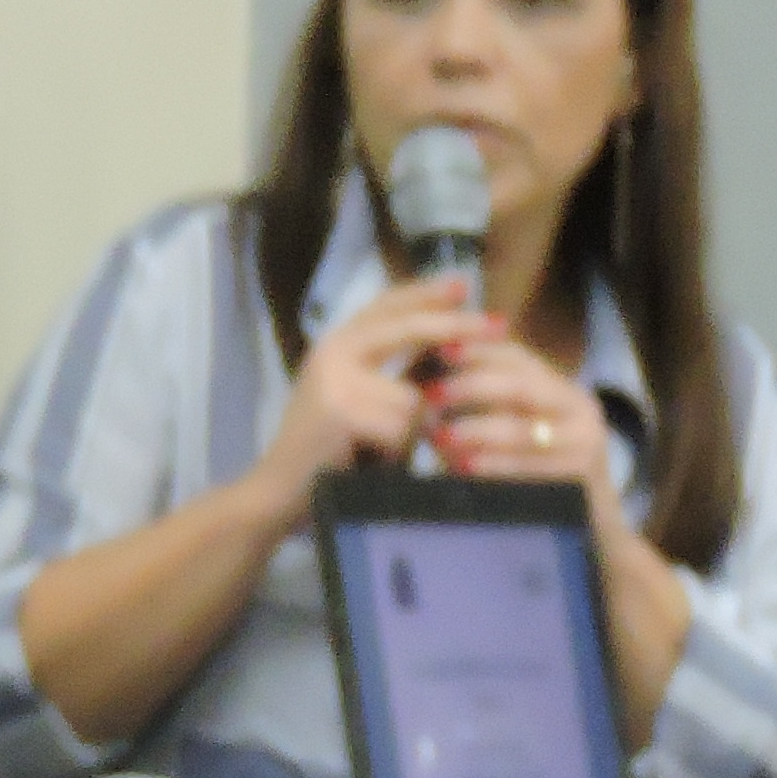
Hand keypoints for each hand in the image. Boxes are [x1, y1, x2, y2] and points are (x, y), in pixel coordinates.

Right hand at [255, 277, 478, 511]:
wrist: (277, 491)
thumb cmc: (325, 453)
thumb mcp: (358, 399)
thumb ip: (390, 371)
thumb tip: (448, 347)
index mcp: (336, 343)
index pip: (387, 305)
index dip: (427, 294)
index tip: (465, 285)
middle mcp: (333, 351)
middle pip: (407, 328)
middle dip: (456, 328)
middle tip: (499, 326)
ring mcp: (335, 379)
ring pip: (414, 396)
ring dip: (412, 433)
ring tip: (383, 454)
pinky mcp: (343, 411)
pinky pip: (403, 427)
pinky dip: (399, 453)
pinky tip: (373, 464)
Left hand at [420, 332, 624, 533]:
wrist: (588, 533)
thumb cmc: (534, 480)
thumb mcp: (511, 434)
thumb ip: (481, 407)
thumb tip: (424, 379)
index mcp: (560, 388)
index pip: (516, 356)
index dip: (476, 351)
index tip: (437, 351)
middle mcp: (580, 407)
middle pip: (521, 385)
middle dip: (472, 387)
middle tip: (431, 395)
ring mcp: (587, 440)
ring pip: (524, 428)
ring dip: (477, 431)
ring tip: (440, 437)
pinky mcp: (585, 474)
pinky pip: (531, 466)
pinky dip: (494, 465)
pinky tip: (464, 467)